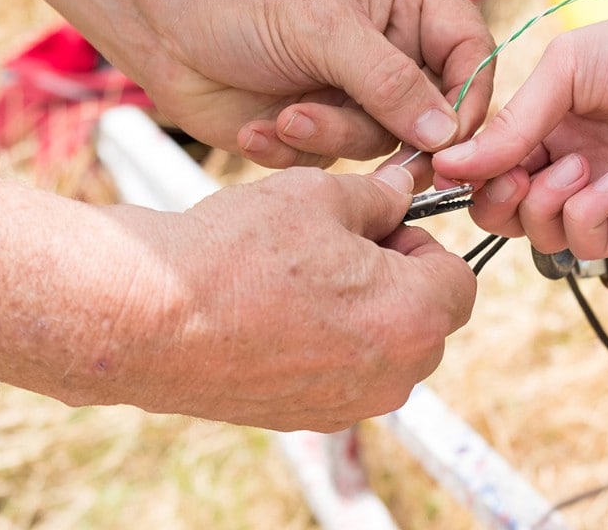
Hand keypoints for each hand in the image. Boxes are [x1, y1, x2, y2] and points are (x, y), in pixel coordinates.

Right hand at [96, 165, 474, 430]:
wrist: (147, 317)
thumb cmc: (238, 251)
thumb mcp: (320, 197)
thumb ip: (379, 196)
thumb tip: (404, 189)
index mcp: (413, 318)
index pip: (459, 279)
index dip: (423, 245)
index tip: (380, 229)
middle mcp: (394, 375)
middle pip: (427, 319)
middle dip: (397, 280)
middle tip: (336, 248)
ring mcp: (351, 404)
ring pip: (386, 348)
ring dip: (362, 312)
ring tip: (300, 277)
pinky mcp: (307, 419)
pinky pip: (344, 375)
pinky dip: (327, 344)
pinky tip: (276, 313)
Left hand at [124, 0, 495, 168]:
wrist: (153, 22)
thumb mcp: (320, 27)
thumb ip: (389, 81)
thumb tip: (446, 134)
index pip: (472, 52)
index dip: (469, 99)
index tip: (448, 139)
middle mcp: (393, 46)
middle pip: (436, 111)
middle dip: (387, 129)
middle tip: (339, 129)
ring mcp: (359, 89)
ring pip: (385, 143)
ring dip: (331, 136)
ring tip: (284, 115)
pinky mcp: (324, 126)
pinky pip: (339, 161)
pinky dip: (298, 150)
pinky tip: (259, 125)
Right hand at [432, 0, 607, 258]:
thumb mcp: (566, 71)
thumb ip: (512, 124)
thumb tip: (451, 162)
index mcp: (546, 123)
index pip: (487, 166)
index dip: (470, 173)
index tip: (454, 170)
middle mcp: (569, 161)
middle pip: (505, 210)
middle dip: (498, 200)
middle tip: (517, 176)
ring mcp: (602, 195)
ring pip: (541, 234)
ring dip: (547, 205)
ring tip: (579, 168)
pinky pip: (588, 244)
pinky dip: (588, 216)